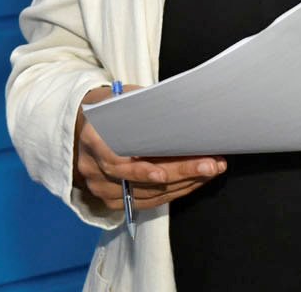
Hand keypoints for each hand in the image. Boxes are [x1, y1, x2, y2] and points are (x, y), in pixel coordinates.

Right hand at [73, 85, 225, 211]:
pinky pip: (147, 201)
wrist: (90, 122)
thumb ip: (145, 112)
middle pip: (138, 180)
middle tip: (209, 164)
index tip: (165, 173)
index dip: (140, 170)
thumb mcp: (125, 99)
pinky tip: (194, 181)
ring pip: (147, 194)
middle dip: (179, 172)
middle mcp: (92, 168)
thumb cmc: (114, 107)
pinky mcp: (114, 199)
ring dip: (183, 183)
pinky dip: (173, 191)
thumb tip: (184, 116)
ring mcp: (101, 187)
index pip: (116, 161)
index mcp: (91, 138)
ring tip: (210, 170)